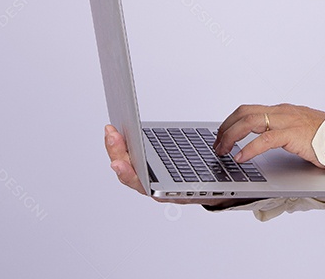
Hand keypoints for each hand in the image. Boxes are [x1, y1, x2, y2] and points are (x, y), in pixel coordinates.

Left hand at [104, 125, 235, 205]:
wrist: (213, 191)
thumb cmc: (208, 187)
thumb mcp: (207, 184)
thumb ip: (196, 181)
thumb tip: (200, 174)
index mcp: (162, 192)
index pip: (139, 184)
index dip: (127, 173)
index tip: (117, 164)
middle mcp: (152, 185)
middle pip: (127, 171)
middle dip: (117, 152)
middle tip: (111, 134)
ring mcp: (148, 175)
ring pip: (126, 163)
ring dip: (117, 147)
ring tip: (111, 131)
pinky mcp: (148, 165)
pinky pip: (132, 157)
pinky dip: (125, 145)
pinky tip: (122, 134)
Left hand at [213, 103, 324, 167]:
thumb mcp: (299, 133)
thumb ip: (282, 134)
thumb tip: (262, 144)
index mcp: (284, 111)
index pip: (249, 109)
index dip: (231, 122)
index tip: (221, 135)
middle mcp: (284, 112)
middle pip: (244, 112)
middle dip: (225, 128)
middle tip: (216, 145)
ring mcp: (288, 121)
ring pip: (249, 121)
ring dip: (230, 136)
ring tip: (222, 151)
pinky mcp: (294, 134)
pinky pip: (265, 139)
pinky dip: (248, 148)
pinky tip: (240, 158)